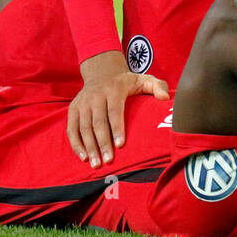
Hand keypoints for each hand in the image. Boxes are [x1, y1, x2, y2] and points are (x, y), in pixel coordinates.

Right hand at [67, 50, 168, 167]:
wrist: (101, 73)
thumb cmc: (126, 82)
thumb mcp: (144, 79)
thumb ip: (158, 86)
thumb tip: (165, 98)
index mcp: (113, 89)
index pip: (114, 110)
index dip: (116, 128)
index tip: (120, 145)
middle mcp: (95, 95)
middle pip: (98, 122)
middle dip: (102, 143)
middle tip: (108, 161)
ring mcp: (82, 103)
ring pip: (84, 127)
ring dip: (89, 147)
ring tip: (97, 164)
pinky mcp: (73, 109)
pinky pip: (72, 128)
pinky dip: (76, 144)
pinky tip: (84, 157)